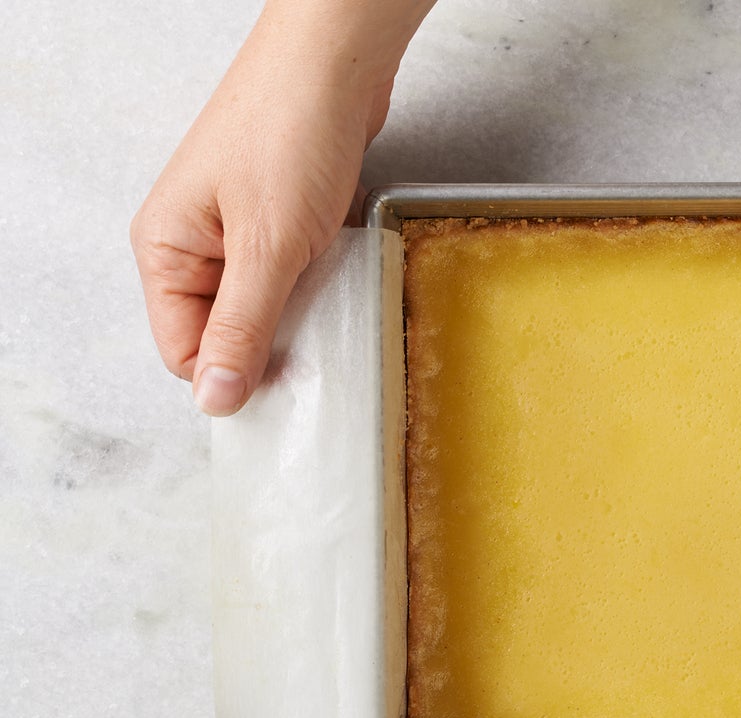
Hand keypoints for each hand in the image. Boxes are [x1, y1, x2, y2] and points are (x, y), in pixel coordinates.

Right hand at [131, 0, 430, 415]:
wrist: (336, 62)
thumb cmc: (290, 135)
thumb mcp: (266, 248)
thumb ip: (242, 326)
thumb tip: (215, 397)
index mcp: (166, 249)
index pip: (183, 350)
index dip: (231, 374)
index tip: (284, 384)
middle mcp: (193, 242)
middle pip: (224, 330)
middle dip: (269, 343)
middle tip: (315, 343)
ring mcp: (237, 228)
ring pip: (264, 303)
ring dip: (298, 311)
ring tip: (328, 295)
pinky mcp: (280, 216)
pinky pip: (293, 273)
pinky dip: (317, 279)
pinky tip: (339, 270)